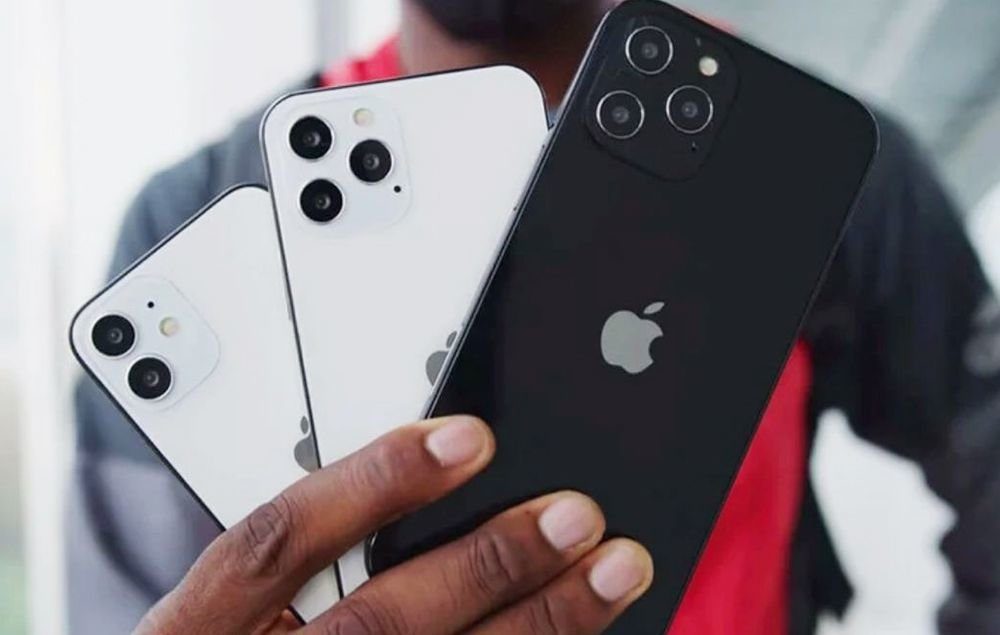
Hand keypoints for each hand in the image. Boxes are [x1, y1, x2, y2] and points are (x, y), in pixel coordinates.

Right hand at [135, 415, 653, 633]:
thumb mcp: (214, 617)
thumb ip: (288, 558)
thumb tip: (433, 469)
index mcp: (199, 631)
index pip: (279, 541)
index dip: (377, 482)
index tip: (467, 438)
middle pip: (380, 621)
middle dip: (488, 563)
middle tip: (574, 513)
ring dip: (540, 624)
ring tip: (611, 572)